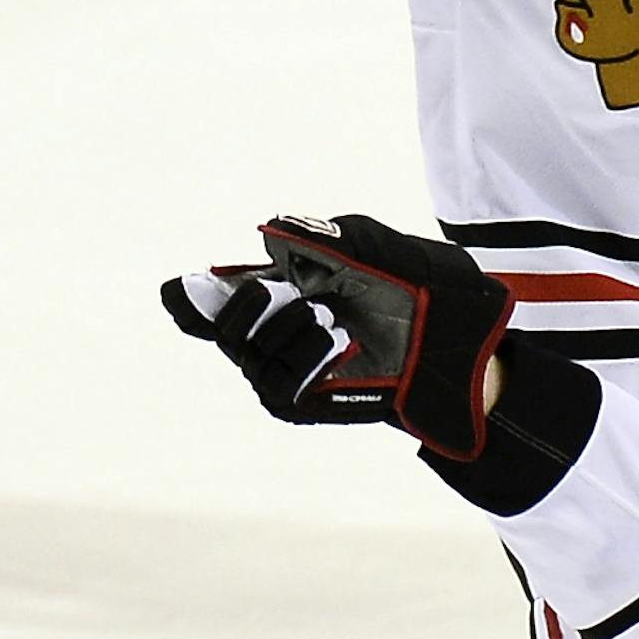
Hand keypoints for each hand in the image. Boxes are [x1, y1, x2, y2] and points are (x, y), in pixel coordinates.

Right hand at [162, 214, 515, 459]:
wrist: (455, 344)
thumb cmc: (416, 291)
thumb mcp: (374, 250)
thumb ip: (323, 240)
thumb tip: (269, 235)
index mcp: (278, 292)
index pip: (212, 300)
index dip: (188, 297)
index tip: (183, 287)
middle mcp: (272, 333)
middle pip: (219, 326)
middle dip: (242, 307)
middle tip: (280, 294)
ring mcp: (285, 370)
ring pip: (246, 353)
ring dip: (281, 330)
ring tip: (328, 317)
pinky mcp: (302, 403)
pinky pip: (277, 385)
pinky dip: (303, 357)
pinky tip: (335, 342)